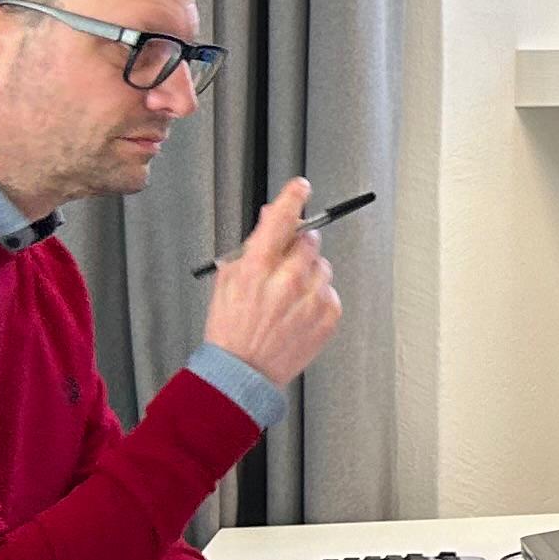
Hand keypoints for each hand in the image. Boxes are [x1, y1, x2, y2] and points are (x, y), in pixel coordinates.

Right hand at [201, 178, 342, 389]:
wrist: (243, 371)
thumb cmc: (231, 328)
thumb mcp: (228, 279)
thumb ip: (252, 246)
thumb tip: (271, 217)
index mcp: (258, 268)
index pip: (281, 219)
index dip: (292, 198)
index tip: (300, 187)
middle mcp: (288, 280)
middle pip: (309, 239)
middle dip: (298, 245)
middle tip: (284, 262)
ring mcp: (311, 298)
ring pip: (322, 265)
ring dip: (308, 273)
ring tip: (287, 296)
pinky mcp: (328, 315)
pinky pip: (330, 290)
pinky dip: (317, 296)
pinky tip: (296, 311)